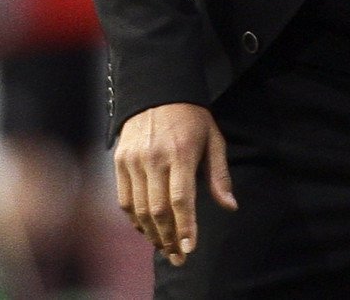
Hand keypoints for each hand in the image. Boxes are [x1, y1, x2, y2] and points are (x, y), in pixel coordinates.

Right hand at [114, 102, 236, 266]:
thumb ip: (219, 175)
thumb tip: (230, 206)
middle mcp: (154, 159)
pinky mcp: (119, 162)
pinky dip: (134, 219)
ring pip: (139, 208)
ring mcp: (133, 161)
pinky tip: (145, 229)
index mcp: (181, 153)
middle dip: (168, 237)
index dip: (185, 226)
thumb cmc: (192, 118)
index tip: (189, 248)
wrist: (157, 92)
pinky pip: (124, 199)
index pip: (181, 198)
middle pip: (158, 209)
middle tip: (177, 257)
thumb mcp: (214, 140)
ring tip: (164, 247)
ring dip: (151, 233)